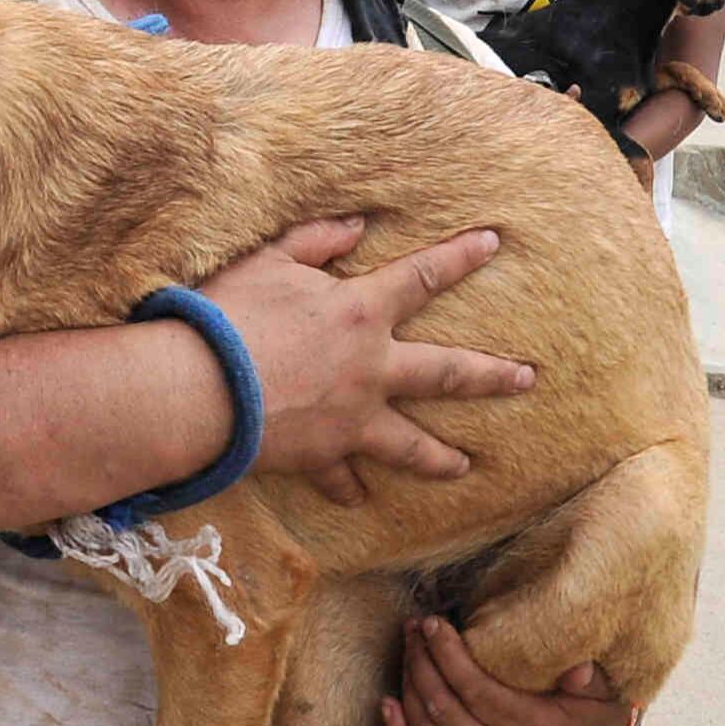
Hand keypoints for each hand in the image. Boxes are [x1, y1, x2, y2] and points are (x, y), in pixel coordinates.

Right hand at [205, 220, 533, 506]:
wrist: (198, 389)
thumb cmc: (230, 316)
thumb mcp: (270, 260)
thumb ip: (317, 240)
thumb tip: (357, 226)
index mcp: (361, 312)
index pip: (423, 276)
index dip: (459, 257)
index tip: (493, 243)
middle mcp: (370, 369)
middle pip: (446, 372)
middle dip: (491, 375)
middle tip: (526, 380)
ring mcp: (352, 419)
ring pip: (411, 444)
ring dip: (440, 457)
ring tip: (465, 466)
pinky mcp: (322, 456)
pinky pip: (341, 478)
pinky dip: (348, 488)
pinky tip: (358, 499)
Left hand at [382, 615, 634, 725]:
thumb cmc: (588, 708)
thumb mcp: (602, 690)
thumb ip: (590, 678)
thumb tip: (577, 669)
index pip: (477, 690)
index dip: (447, 654)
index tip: (432, 622)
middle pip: (444, 709)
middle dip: (421, 662)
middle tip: (414, 628)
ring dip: (408, 688)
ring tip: (408, 650)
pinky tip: (388, 703)